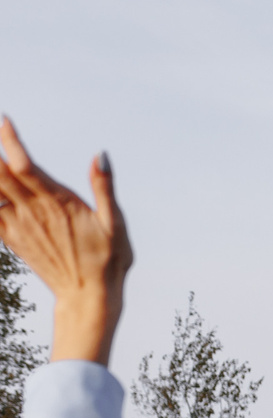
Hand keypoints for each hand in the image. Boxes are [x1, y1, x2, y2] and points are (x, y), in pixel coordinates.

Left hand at [0, 118, 131, 364]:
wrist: (87, 297)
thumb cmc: (107, 261)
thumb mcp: (115, 224)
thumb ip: (103, 187)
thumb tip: (100, 155)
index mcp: (57, 202)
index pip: (25, 164)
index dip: (10, 140)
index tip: (4, 120)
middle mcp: (33, 211)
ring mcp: (18, 225)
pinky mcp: (11, 238)